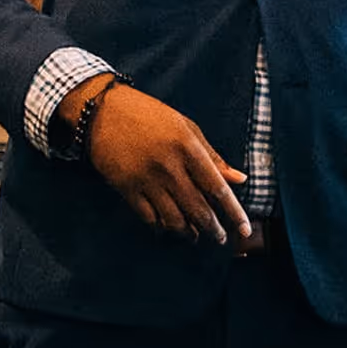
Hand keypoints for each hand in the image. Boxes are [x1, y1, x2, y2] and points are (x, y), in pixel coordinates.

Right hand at [86, 82, 249, 245]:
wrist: (102, 109)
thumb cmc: (147, 114)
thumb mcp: (185, 127)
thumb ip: (213, 156)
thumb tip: (240, 179)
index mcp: (187, 147)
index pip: (217, 188)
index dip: (234, 212)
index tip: (245, 230)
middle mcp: (169, 166)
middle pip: (198, 210)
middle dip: (213, 230)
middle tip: (220, 238)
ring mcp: (146, 179)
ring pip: (174, 219)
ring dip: (188, 233)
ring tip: (194, 236)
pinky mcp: (126, 187)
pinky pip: (149, 218)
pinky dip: (161, 227)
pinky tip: (166, 228)